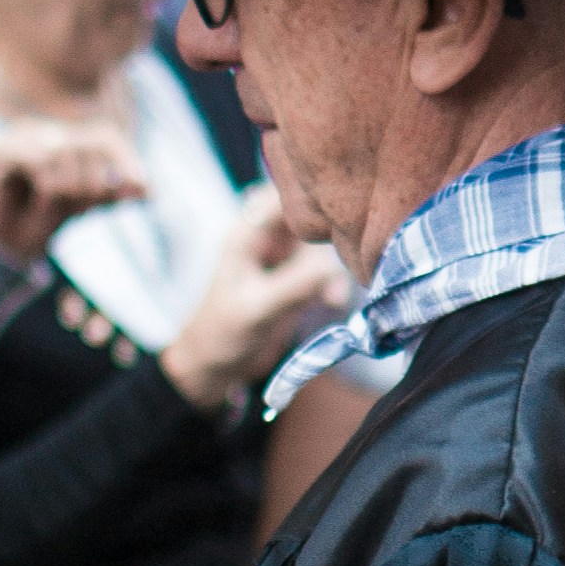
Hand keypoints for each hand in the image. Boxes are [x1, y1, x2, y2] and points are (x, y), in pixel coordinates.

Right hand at [0, 119, 146, 263]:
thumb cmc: (36, 220)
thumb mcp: (80, 207)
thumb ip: (110, 194)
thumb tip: (148, 189)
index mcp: (65, 140)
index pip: (107, 138)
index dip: (127, 161)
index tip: (144, 188)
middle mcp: (45, 131)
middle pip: (91, 144)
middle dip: (96, 182)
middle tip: (84, 205)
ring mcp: (22, 136)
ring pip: (67, 154)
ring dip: (69, 191)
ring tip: (52, 206)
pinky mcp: (4, 150)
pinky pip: (41, 162)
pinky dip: (48, 189)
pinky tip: (39, 201)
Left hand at [159, 186, 347, 408]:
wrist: (216, 369)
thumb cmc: (222, 334)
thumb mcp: (257, 309)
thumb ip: (292, 286)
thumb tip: (331, 268)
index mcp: (247, 234)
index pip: (281, 197)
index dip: (308, 196)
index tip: (339, 208)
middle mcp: (267, 241)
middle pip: (307, 219)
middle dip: (329, 235)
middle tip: (348, 254)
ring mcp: (283, 262)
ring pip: (320, 248)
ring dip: (332, 268)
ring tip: (334, 295)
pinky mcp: (296, 284)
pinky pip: (323, 274)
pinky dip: (332, 285)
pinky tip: (334, 302)